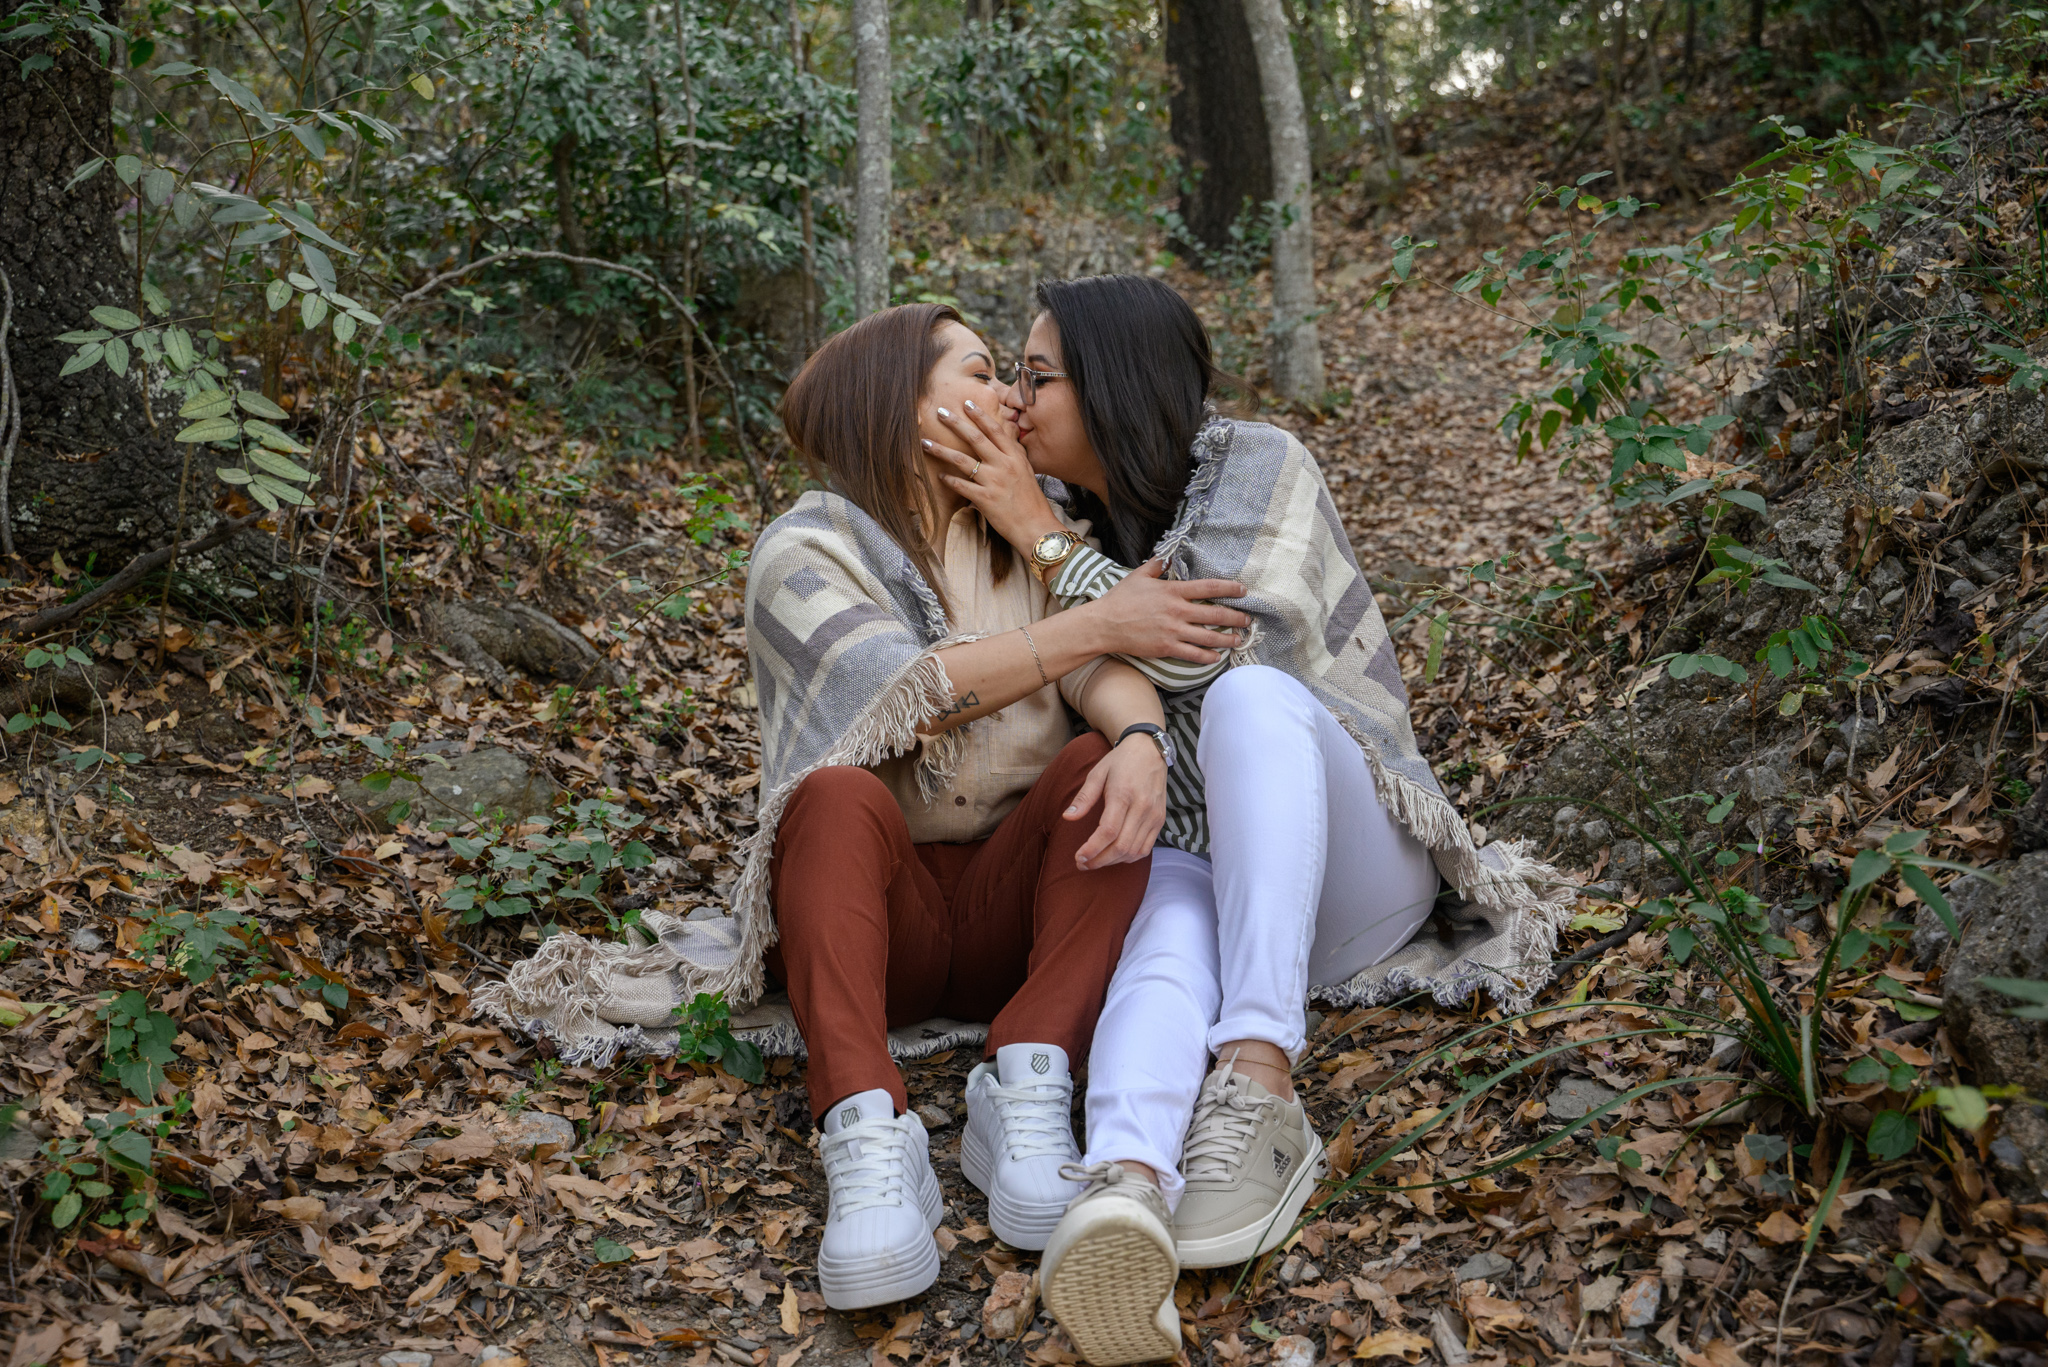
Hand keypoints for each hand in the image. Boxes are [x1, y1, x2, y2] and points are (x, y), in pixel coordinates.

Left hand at [924, 399, 1064, 549]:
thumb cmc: (1031, 500)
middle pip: (975, 438)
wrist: (1036, 527)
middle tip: (940, 412)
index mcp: (1014, 456)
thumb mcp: (1026, 470)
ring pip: (962, 460)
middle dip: (956, 423)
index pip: (994, 430)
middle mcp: (1003, 465)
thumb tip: (1004, 436)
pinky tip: (939, 475)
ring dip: (941, 450)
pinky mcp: (984, 499)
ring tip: (925, 442)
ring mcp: (993, 481)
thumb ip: (1013, 453)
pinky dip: (948, 480)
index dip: (980, 415)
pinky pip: (961, 485)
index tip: (966, 403)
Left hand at [1065, 734, 1166, 868]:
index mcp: (1123, 794)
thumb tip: (1067, 818)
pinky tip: (1115, 855)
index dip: (1092, 849)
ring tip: (1095, 861)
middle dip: (1100, 860)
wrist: (1150, 750)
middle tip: (1082, 863)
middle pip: (1121, 846)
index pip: (1108, 831)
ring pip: (1134, 851)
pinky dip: (1129, 857)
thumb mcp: (1097, 773)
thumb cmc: (1120, 761)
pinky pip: (1146, 848)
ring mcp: (1153, 815)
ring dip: (1113, 861)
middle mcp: (1141, 807)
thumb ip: (1083, 798)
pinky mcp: (1160, 820)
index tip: (1079, 857)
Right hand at [1083, 560, 1252, 663]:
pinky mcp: (1166, 647)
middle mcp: (1177, 610)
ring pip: (1208, 636)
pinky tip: (1217, 657)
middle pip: (1215, 614)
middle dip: (1236, 617)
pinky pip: (1193, 654)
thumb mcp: (1139, 576)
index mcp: (1173, 591)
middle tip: (1248, 620)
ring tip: (1238, 639)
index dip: (1229, 589)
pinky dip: (1208, 656)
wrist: (1105, 624)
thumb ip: (1156, 566)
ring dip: (1227, 639)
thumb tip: (1167, 556)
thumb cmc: (1120, 599)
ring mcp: (1173, 630)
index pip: (1209, 588)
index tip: (1243, 591)